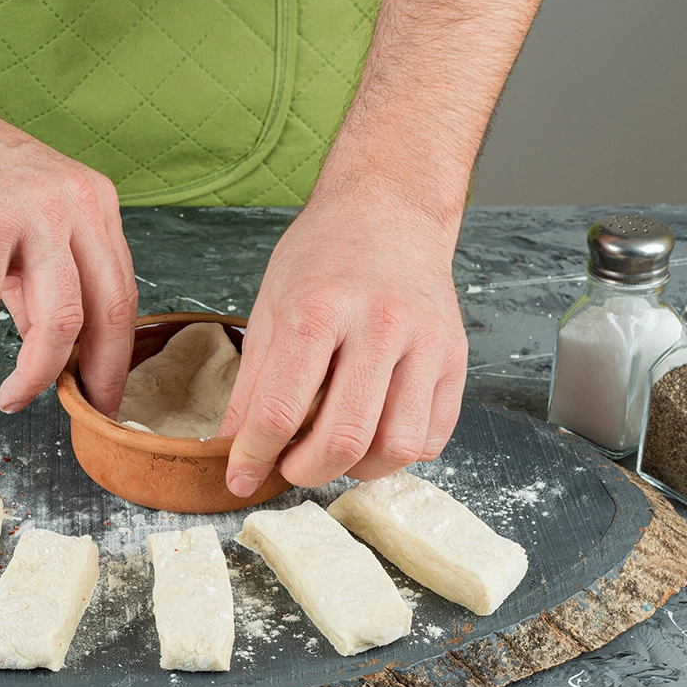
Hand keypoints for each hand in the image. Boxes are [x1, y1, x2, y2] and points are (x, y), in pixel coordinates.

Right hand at [0, 80, 136, 414]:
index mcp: (93, 203)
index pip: (121, 294)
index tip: (103, 393)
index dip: (116, 354)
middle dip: (92, 378)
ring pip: (54, 325)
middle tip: (74, 411)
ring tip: (8, 398)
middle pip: (102, 316)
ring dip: (31, 377)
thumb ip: (38, 276)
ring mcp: (29, 215)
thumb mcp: (19, 216)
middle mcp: (74, 206)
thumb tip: (46, 345)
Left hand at [218, 184, 466, 494]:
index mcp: (319, 310)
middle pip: (344, 438)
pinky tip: (372, 435)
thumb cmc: (322, 258)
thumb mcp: (268, 308)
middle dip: (306, 471)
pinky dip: (397, 454)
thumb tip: (232, 448)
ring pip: (396, 447)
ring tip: (334, 452)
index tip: (241, 476)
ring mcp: (425, 342)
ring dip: (357, 469)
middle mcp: (378, 326)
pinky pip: (431, 437)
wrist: (388, 210)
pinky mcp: (455, 357)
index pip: (281, 409)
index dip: (254, 456)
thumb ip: (251, 384)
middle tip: (290, 466)